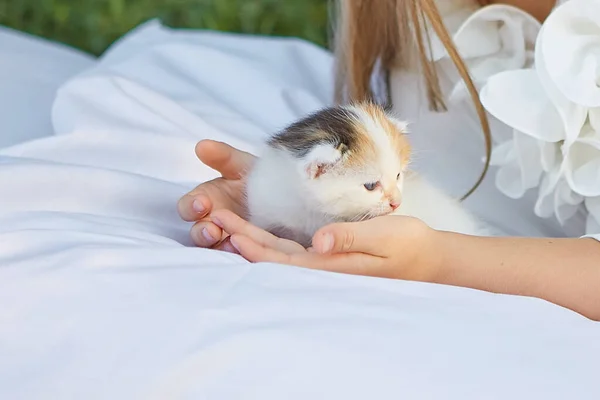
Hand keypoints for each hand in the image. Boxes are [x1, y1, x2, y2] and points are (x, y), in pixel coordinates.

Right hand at [177, 140, 255, 247]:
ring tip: (227, 243)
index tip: (202, 203)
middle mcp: (212, 220)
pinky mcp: (244, 249)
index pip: (189, 206)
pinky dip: (235, 255)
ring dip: (216, 246)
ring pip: (212, 248)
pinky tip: (242, 251)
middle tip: (212, 230)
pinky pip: (234, 257)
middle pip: (197, 231)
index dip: (191, 206)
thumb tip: (201, 145)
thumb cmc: (260, 177)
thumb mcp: (244, 164)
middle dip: (202, 231)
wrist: (290, 193)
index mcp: (207, 199)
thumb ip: (224, 156)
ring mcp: (227, 238)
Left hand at [211, 209, 441, 281]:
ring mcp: (324, 261)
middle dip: (241, 236)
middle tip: (212, 216)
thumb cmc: (407, 246)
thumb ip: (350, 238)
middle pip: (272, 254)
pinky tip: (255, 230)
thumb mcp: (382, 236)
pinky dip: (268, 239)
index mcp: (330, 265)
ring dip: (250, 237)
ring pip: (278, 251)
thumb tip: (317, 243)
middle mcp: (321, 266)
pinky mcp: (328, 254)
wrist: (425, 258)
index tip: (226, 227)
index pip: (281, 258)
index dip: (251, 244)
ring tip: (224, 222)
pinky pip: (291, 249)